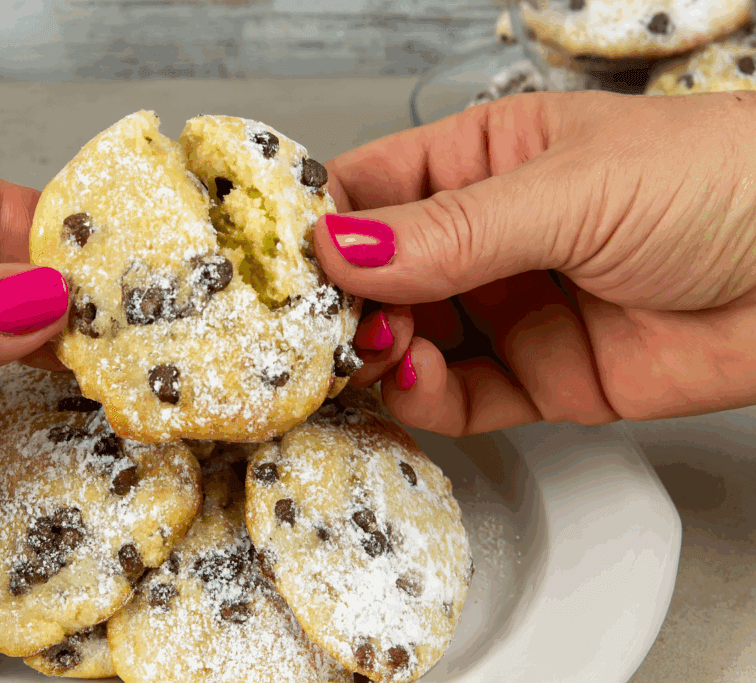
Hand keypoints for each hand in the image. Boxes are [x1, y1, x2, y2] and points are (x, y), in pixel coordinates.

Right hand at [317, 90, 755, 436]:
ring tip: (371, 353)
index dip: (320, 225)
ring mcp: (510, 309)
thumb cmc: (722, 181)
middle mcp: (485, 238)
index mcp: (483, 162)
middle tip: (317, 325)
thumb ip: (452, 230)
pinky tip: (413, 382)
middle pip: (378, 276)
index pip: (371, 191)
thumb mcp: (571, 189)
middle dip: (342, 303)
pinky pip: (459, 396)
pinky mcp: (543, 378)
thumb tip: (342, 247)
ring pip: (409, 341)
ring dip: (378, 353)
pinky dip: (425, 399)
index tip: (280, 263)